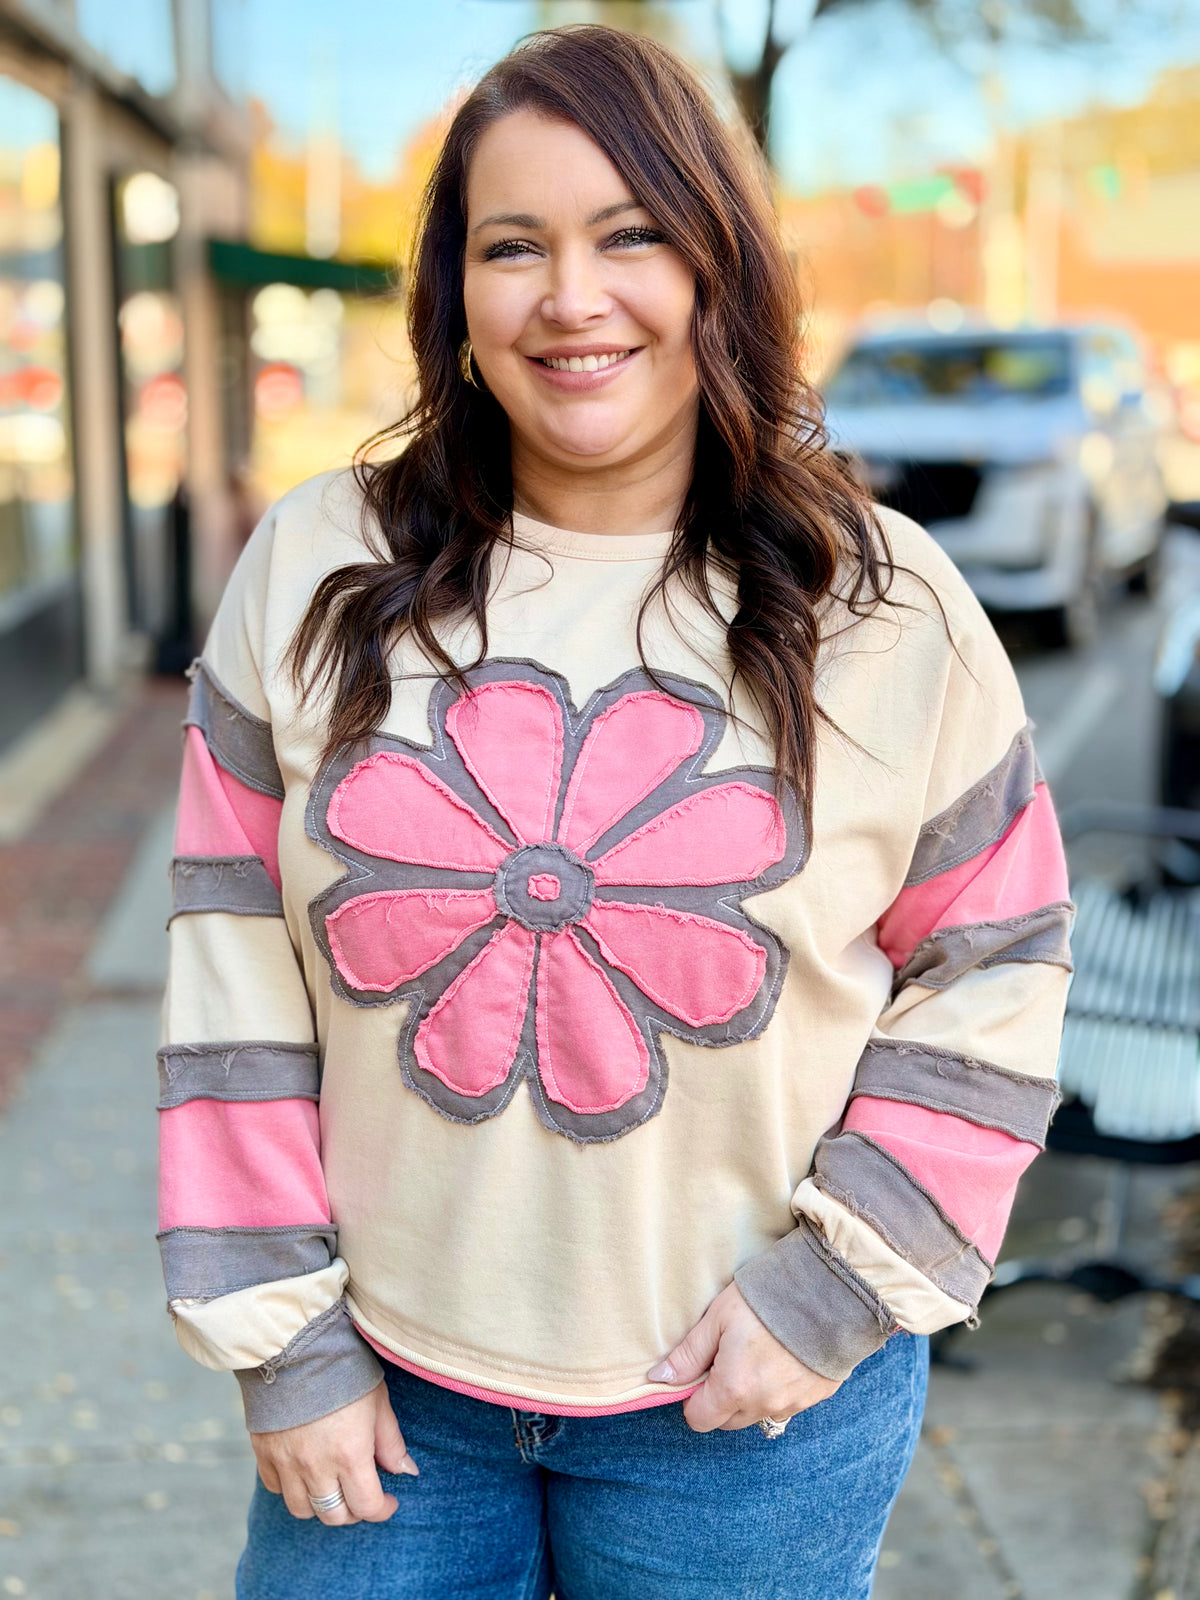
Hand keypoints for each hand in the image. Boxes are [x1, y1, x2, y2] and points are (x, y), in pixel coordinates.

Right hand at [250, 1380, 417, 1523]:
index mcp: (349, 1454)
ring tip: (332, 1486)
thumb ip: (391, 1442)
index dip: (382, 1509)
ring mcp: (286, 1462)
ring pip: (302, 1510)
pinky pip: (276, 1488)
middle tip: (361, 1494)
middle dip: (353, 1511)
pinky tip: (304, 1471)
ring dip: (321, 1505)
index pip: (367, 1506)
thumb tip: (406, 1471)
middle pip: (334, 1515)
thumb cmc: (343, 1370)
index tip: (389, 1502)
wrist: (296, 1346)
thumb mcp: (378, 1401)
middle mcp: (316, 1466)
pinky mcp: (263, 1452)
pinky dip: (291, 1487)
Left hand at [646, 1282, 840, 1432]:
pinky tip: (784, 1357)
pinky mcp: (818, 1395)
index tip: (701, 1372)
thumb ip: (688, 1354)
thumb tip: (659, 1379)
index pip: (699, 1420)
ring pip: (760, 1413)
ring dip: (752, 1395)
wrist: (828, 1290)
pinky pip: (789, 1404)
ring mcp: (795, 1403)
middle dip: (721, 1398)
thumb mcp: (718, 1317)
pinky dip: (780, 1389)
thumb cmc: (767, 1298)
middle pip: (729, 1420)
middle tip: (728, 1358)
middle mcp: (764, 1405)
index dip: (693, 1399)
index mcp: (734, 1389)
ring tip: (758, 1354)